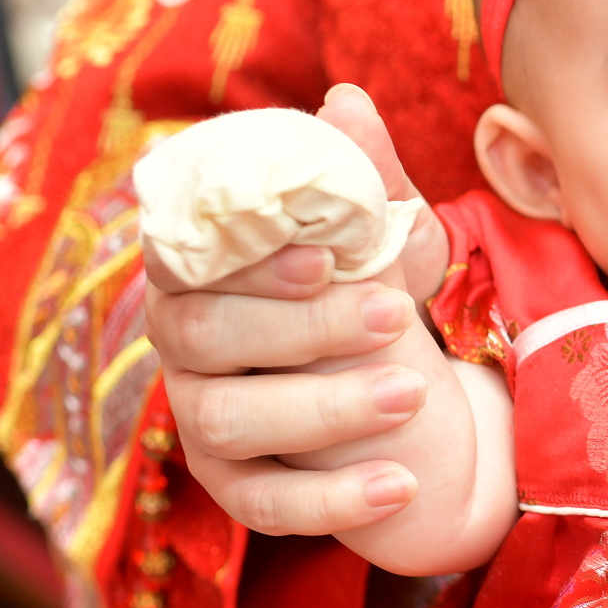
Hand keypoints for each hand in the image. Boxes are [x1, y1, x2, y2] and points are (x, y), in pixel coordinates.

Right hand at [142, 84, 451, 537]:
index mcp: (203, 268)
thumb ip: (364, 178)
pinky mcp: (238, 489)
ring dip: (324, 408)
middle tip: (396, 320)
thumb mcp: (389, 239)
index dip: (249, 260)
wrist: (424, 402)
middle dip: (303, 329)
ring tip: (412, 396)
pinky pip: (265, 505)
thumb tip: (347, 102)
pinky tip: (400, 484)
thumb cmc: (381, 298)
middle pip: (203, 337)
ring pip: (230, 421)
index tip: (330, 257)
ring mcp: (202, 422)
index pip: (187, 257)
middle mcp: (183, 344)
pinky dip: (334, 499)